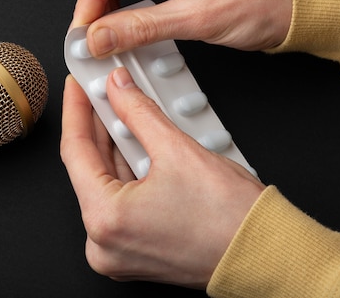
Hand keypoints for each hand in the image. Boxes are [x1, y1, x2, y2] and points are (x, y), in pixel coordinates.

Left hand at [60, 68, 264, 288]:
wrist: (264, 252)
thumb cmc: (231, 219)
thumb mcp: (178, 150)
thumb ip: (139, 112)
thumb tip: (119, 90)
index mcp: (105, 221)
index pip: (75, 153)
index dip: (77, 111)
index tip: (78, 87)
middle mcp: (104, 243)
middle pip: (90, 169)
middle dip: (99, 126)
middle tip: (103, 93)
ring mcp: (119, 251)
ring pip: (107, 184)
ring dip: (116, 146)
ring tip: (123, 111)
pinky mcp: (136, 250)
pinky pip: (121, 202)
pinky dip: (129, 171)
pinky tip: (136, 142)